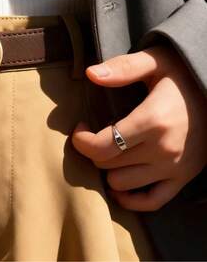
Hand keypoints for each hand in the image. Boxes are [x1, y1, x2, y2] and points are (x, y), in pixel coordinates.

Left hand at [71, 44, 206, 210]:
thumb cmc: (182, 76)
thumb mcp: (155, 61)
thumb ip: (123, 67)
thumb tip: (90, 73)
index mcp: (152, 120)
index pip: (101, 146)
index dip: (81, 139)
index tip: (81, 126)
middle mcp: (163, 150)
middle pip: (107, 164)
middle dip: (93, 148)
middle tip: (96, 133)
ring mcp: (174, 168)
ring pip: (120, 184)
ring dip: (109, 168)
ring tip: (112, 149)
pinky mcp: (183, 178)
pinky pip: (151, 202)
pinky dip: (130, 198)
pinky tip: (121, 183)